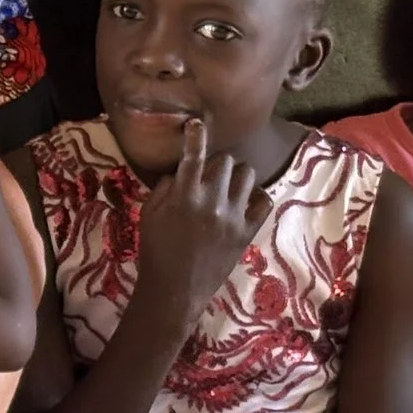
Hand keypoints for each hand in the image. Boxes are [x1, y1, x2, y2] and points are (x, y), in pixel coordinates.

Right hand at [135, 118, 267, 330]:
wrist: (175, 290)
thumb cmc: (154, 251)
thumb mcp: (148, 215)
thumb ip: (163, 188)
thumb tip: (179, 172)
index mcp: (184, 196)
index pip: (193, 155)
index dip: (195, 135)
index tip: (197, 122)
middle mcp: (212, 201)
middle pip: (225, 160)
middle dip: (216, 162)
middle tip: (208, 174)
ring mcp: (233, 216)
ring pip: (247, 175)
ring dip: (236, 176)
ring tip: (227, 187)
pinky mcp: (247, 232)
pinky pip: (264, 201)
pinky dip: (255, 197)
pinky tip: (243, 203)